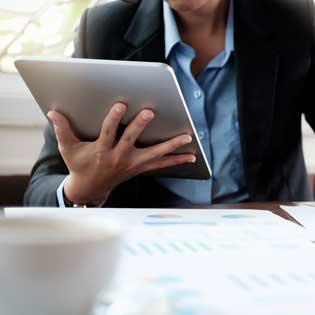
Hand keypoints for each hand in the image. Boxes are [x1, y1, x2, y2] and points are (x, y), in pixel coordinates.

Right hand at [47, 103, 195, 204]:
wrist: (91, 188)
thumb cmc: (80, 166)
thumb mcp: (69, 149)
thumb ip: (62, 131)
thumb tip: (52, 113)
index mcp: (102, 150)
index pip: (108, 132)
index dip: (113, 119)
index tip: (120, 105)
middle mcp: (119, 157)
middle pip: (131, 140)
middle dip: (140, 126)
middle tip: (150, 113)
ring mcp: (132, 164)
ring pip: (154, 155)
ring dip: (171, 146)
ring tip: (187, 138)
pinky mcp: (140, 168)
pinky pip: (161, 165)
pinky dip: (175, 160)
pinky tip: (191, 157)